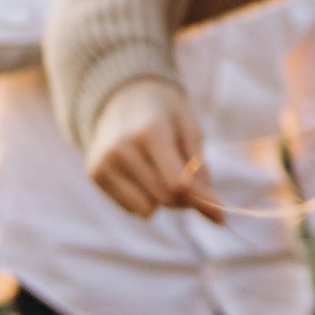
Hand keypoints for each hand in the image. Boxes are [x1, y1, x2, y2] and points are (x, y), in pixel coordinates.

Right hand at [87, 77, 221, 220]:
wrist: (123, 95)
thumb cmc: (166, 113)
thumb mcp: (190, 130)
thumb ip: (203, 173)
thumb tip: (220, 219)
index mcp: (151, 132)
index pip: (177, 185)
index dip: (199, 198)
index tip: (214, 203)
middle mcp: (122, 148)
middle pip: (164, 199)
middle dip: (183, 198)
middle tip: (187, 179)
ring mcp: (104, 161)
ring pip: (145, 209)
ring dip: (161, 201)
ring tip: (161, 173)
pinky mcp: (94, 173)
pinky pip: (130, 208)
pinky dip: (143, 199)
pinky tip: (140, 174)